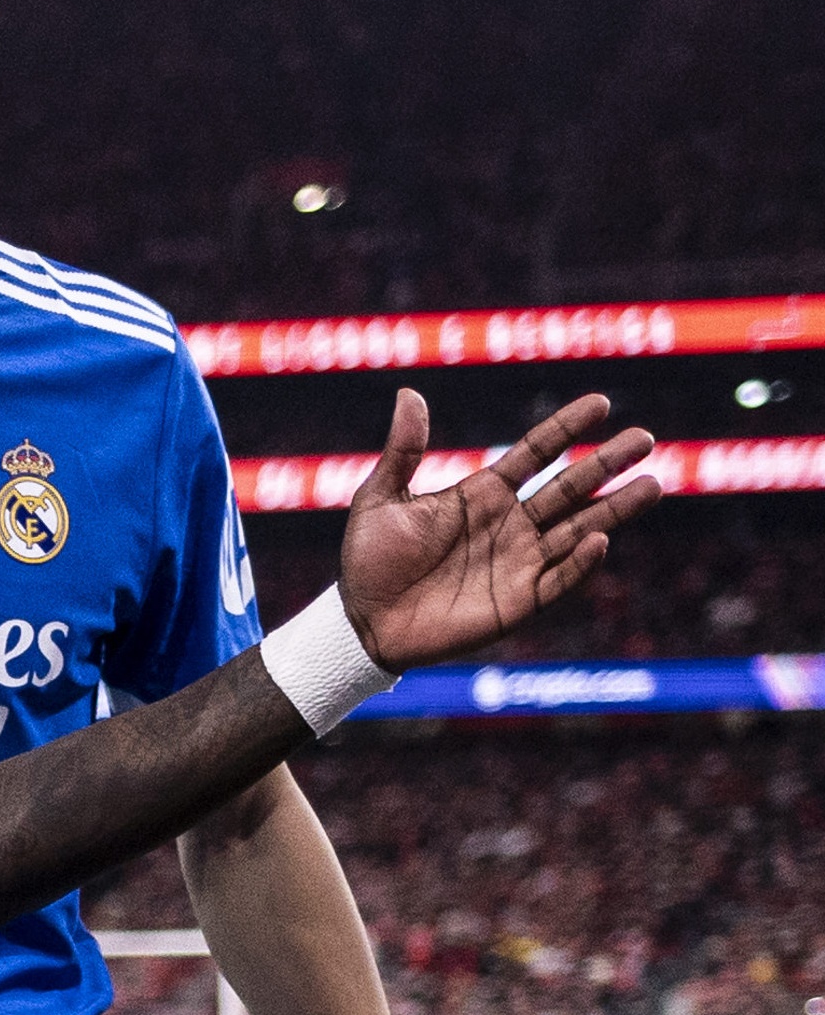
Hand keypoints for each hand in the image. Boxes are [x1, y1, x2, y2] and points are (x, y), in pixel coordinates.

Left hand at [340, 390, 660, 669]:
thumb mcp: (380, 498)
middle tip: (645, 437)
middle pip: (569, 487)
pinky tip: (600, 539)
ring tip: (653, 484)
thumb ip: (403, 451)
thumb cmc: (370, 559)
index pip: (535, 453)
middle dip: (606, 463)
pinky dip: (580, 562)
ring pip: (579, 529)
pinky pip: (559, 579)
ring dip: (614, 509)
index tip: (600, 403)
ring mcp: (519, 562)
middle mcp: (510, 524)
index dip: (566, 429)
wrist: (362, 621)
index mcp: (482, 494)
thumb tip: (409, 394)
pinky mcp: (520, 601)